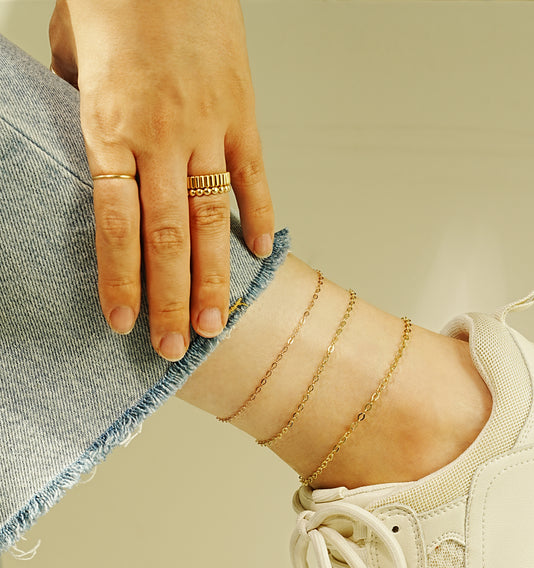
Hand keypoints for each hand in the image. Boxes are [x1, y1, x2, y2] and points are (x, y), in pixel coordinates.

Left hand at [49, 0, 273, 360]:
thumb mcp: (72, 52)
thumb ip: (79, 110)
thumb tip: (92, 151)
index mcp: (109, 123)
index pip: (116, 222)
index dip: (120, 279)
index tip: (124, 323)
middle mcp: (161, 135)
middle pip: (169, 236)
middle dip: (172, 299)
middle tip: (176, 348)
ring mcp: (208, 127)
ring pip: (214, 220)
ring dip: (216, 279)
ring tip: (217, 326)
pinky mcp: (243, 114)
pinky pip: (253, 177)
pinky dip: (259, 218)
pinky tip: (258, 256)